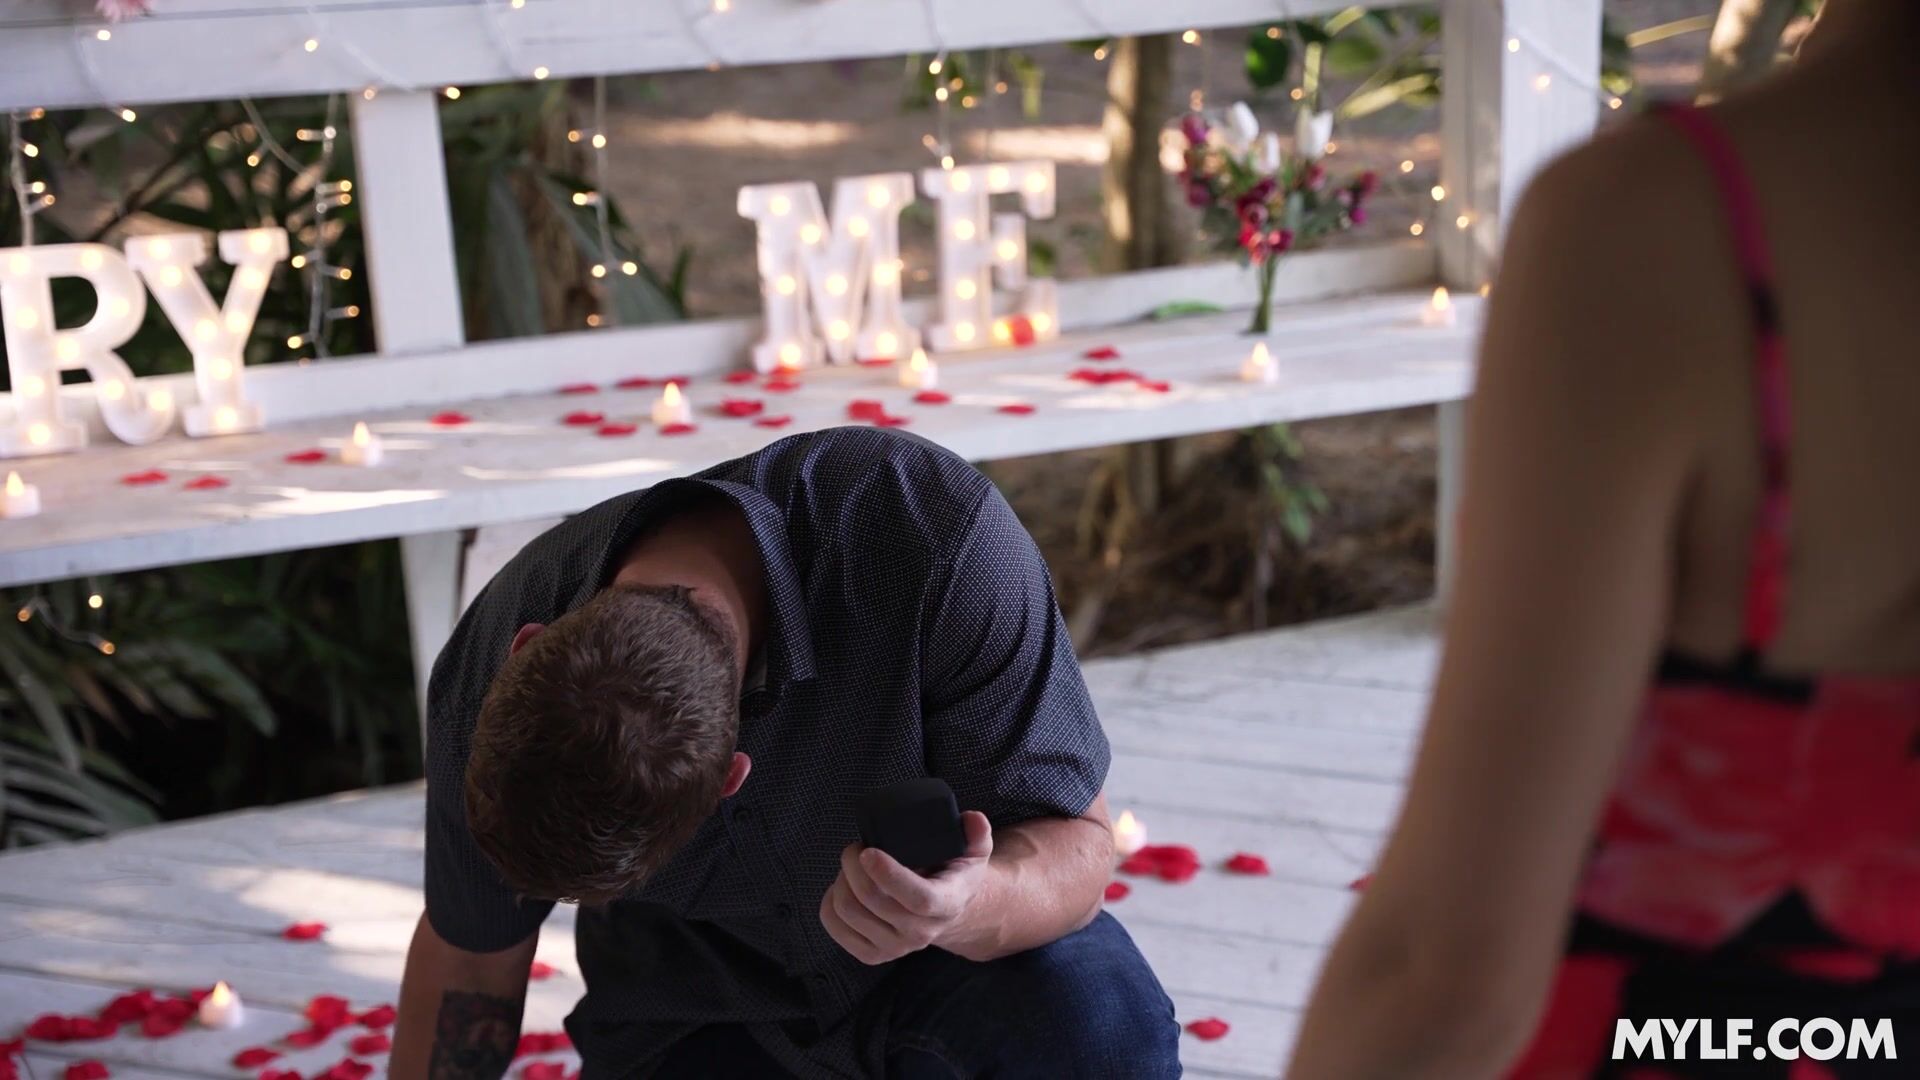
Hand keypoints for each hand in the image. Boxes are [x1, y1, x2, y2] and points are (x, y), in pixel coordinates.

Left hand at [819, 810, 993, 964]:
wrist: (947, 914)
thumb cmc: (953, 876)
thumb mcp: (973, 853)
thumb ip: (977, 834)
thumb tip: (972, 819)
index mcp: (947, 905)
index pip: (918, 898)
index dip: (890, 875)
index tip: (869, 852)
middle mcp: (921, 933)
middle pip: (873, 900)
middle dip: (853, 865)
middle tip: (855, 848)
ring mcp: (896, 948)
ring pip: (850, 912)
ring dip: (842, 880)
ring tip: (851, 866)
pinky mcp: (873, 955)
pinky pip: (836, 927)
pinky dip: (830, 902)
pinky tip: (843, 887)